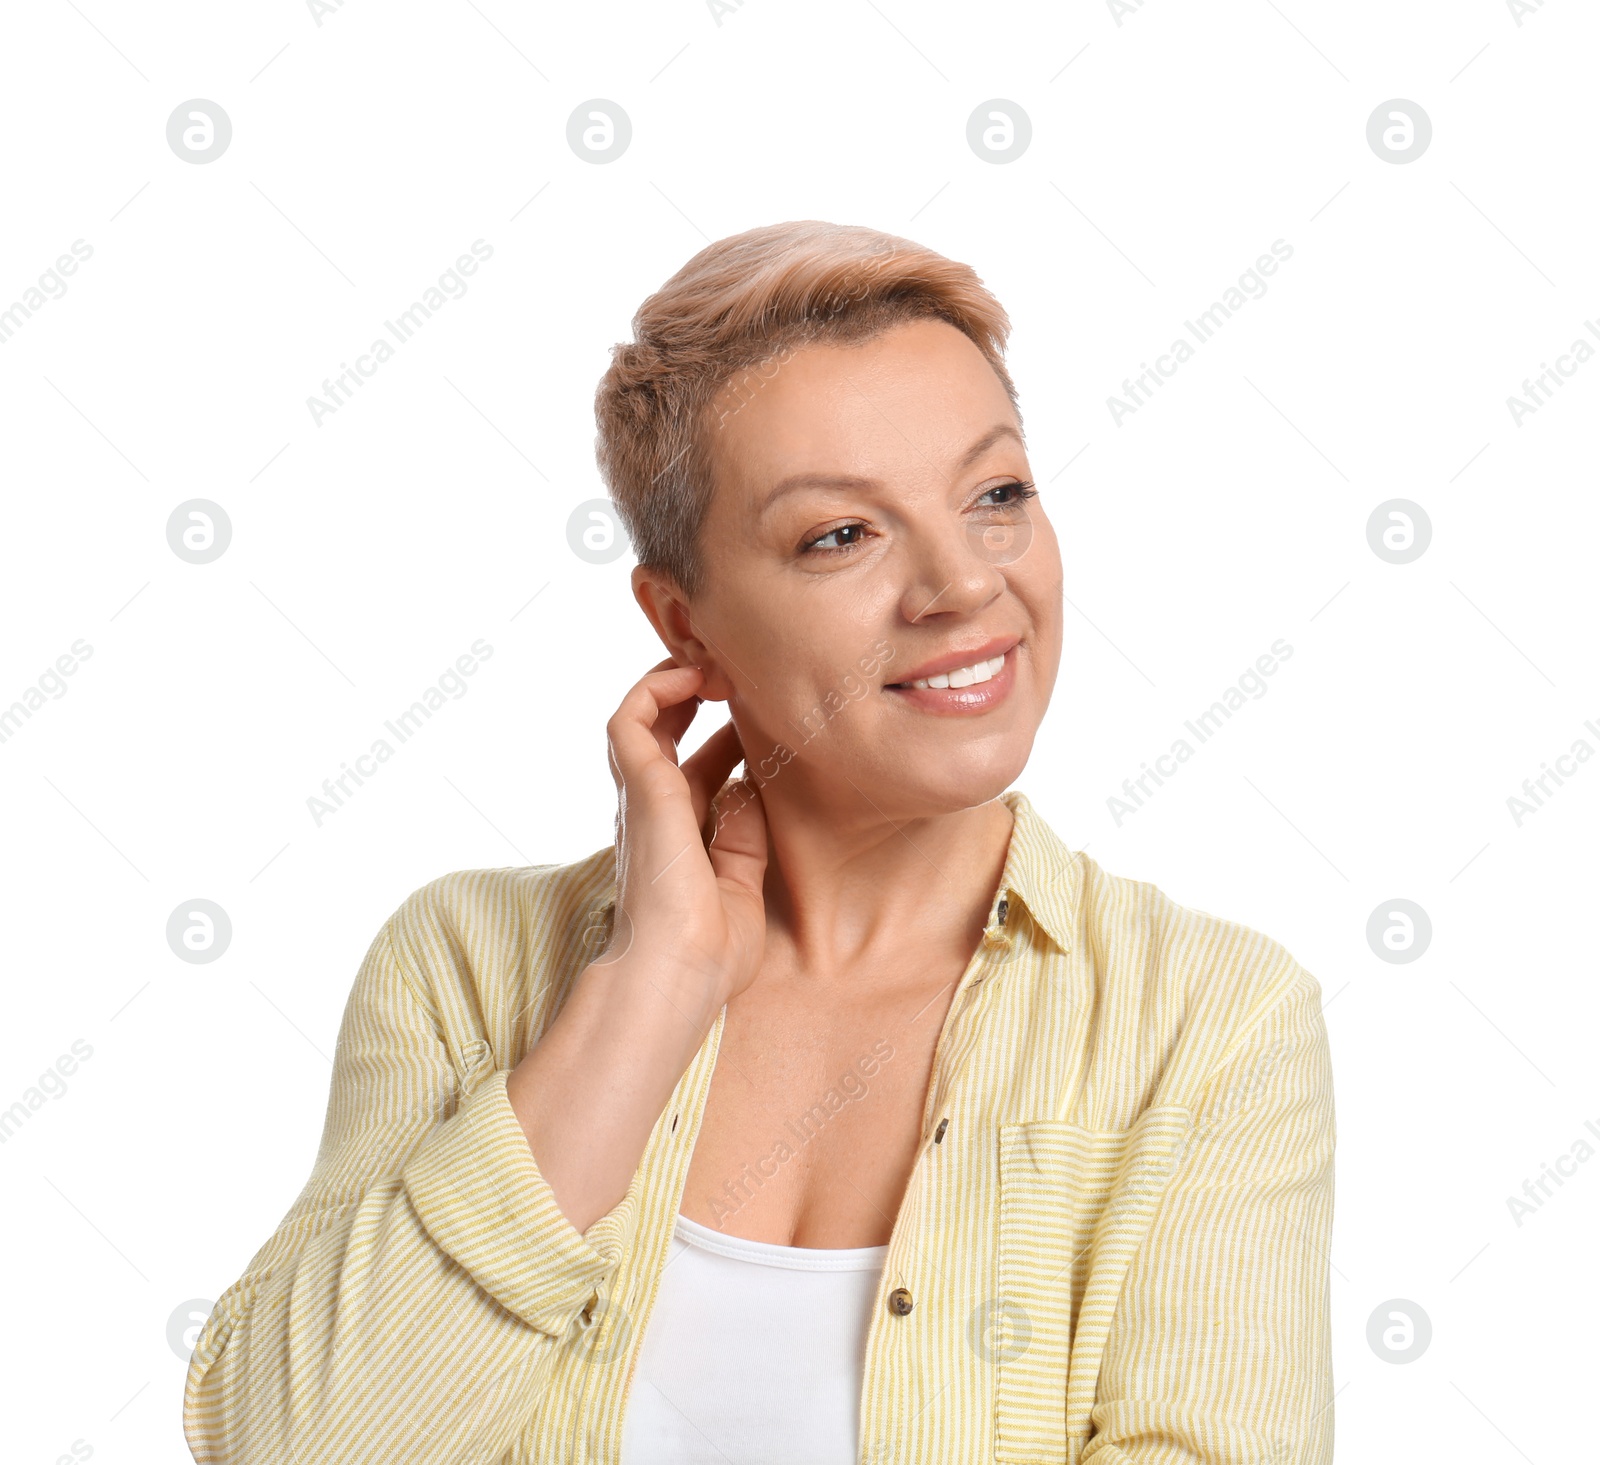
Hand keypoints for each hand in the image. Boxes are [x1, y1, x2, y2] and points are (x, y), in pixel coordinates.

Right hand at [600, 657, 769, 1011]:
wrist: (678, 975)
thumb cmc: (709, 954)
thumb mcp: (742, 887)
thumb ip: (743, 837)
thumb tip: (749, 786)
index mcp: (677, 838)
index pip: (698, 771)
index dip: (727, 737)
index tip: (762, 717)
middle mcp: (652, 812)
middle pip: (667, 733)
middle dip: (696, 695)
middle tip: (736, 671)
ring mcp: (641, 797)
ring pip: (641, 715)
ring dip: (675, 679)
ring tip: (716, 660)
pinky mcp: (639, 787)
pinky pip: (630, 717)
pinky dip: (657, 686)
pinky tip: (696, 676)